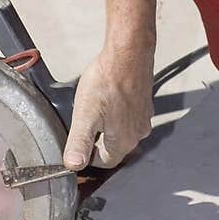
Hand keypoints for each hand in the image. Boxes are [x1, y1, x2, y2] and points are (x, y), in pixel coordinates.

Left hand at [63, 42, 154, 170]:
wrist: (128, 53)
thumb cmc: (108, 80)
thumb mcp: (85, 114)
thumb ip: (79, 142)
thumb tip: (73, 165)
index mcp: (123, 141)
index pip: (104, 162)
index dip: (88, 154)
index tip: (77, 141)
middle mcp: (138, 133)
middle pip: (113, 148)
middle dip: (96, 139)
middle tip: (83, 120)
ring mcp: (144, 118)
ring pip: (120, 132)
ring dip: (106, 125)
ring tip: (94, 108)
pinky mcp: (145, 104)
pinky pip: (128, 117)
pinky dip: (116, 112)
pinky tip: (107, 98)